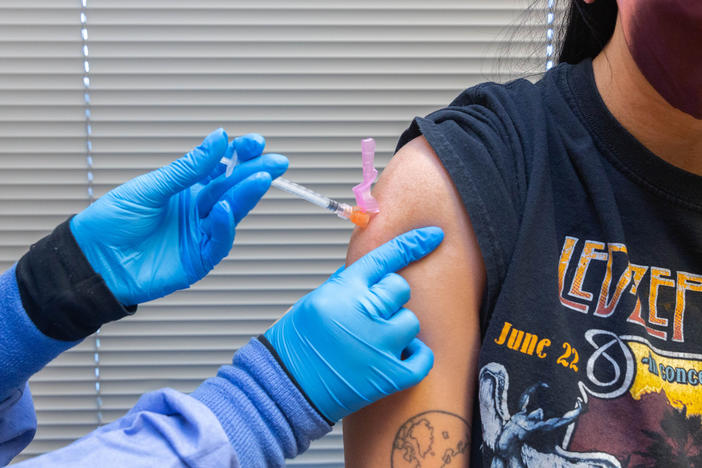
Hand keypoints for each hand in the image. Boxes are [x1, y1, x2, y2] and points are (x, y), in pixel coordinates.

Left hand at [71, 129, 287, 304]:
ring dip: (247, 196)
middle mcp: (198, 210)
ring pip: (232, 212)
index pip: (222, 168)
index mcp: (187, 188)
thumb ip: (188, 168)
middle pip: (234, 189)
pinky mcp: (198, 259)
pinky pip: (218, 241)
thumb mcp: (151, 186)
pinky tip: (226, 209)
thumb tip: (219, 138)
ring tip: (260, 178)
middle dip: (257, 173)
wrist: (94, 259)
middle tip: (278, 162)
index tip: (255, 142)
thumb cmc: (114, 220)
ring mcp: (200, 234)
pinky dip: (224, 225)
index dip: (240, 155)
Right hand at [264, 227, 443, 421]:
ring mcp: (378, 344)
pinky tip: (396, 358)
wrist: (287, 386)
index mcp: (344, 290)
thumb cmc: (298, 343)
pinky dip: (415, 357)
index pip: (386, 257)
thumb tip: (378, 271)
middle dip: (388, 300)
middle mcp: (363, 312)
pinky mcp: (389, 375)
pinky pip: (423, 357)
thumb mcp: (317, 299)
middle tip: (367, 318)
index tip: (434, 235)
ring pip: (411, 321)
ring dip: (397, 330)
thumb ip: (349, 284)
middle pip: (401, 289)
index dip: (413, 243)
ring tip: (372, 342)